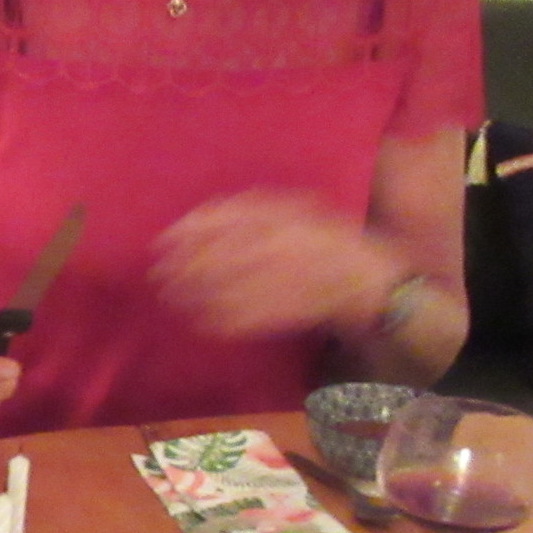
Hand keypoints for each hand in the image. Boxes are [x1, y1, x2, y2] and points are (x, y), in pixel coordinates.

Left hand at [151, 190, 400, 339]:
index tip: (163, 240)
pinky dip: (223, 321)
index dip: (193, 231)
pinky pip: (249, 318)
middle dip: (186, 266)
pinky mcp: (292, 312)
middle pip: (225, 256)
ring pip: (232, 289)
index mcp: (289, 219)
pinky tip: (201, 322)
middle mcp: (287, 247)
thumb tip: (203, 216)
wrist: (374, 284)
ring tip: (170, 297)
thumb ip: (257, 210)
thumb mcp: (301, 213)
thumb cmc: (332, 244)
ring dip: (196, 295)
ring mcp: (290, 281)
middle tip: (158, 274)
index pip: (232, 220)